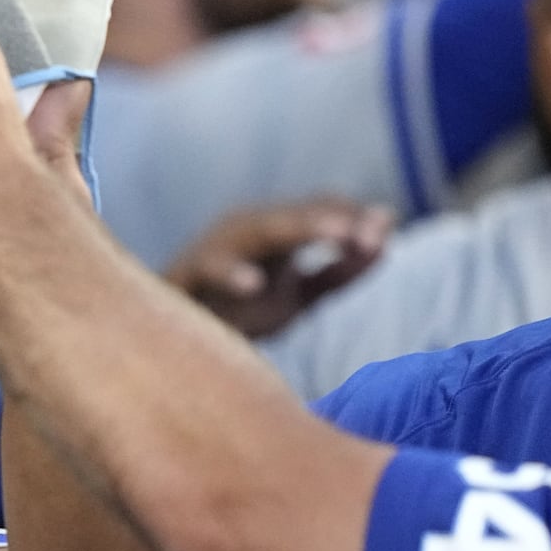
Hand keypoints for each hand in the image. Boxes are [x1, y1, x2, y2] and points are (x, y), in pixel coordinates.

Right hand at [164, 199, 392, 337]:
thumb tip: (387, 241)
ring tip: (337, 234)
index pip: (321, 210)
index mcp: (275, 231)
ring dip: (300, 227)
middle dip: (332, 219)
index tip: (381, 239)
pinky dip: (231, 273)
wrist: (163, 340)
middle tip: (365, 231)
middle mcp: (246, 230)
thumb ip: (339, 271)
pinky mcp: (186, 275)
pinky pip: (210, 269)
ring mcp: (215, 249)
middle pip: (296, 214)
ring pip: (261, 229)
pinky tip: (253, 284)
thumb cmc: (235, 312)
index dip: (353, 219)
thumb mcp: (298, 295)